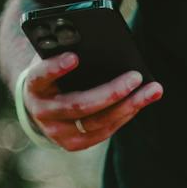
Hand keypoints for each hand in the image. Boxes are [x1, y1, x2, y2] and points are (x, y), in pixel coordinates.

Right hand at [21, 52, 161, 151]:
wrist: (39, 104)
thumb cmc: (52, 74)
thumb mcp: (52, 59)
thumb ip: (65, 50)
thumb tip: (96, 43)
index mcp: (33, 85)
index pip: (40, 76)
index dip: (55, 68)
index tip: (74, 57)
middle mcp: (42, 112)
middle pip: (79, 105)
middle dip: (111, 92)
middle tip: (135, 77)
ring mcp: (58, 132)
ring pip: (97, 122)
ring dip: (128, 106)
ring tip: (152, 90)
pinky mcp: (73, 144)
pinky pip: (104, 131)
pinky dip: (125, 115)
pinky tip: (142, 101)